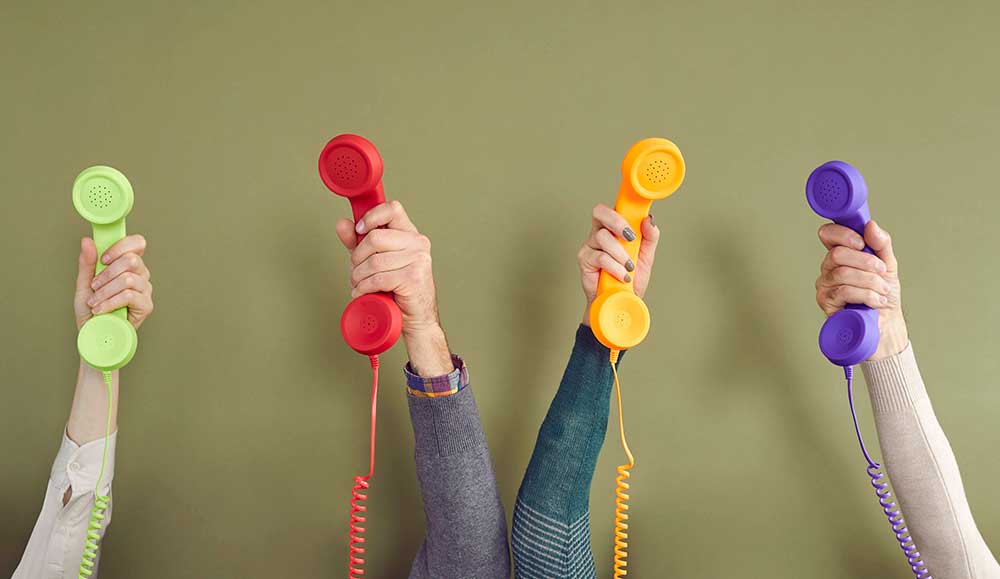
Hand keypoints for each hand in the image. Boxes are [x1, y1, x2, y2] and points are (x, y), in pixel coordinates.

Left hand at [74, 235, 153, 330]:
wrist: (92, 333)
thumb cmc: (90, 309)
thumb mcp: (84, 283)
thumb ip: (88, 263)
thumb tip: (87, 241)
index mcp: (129, 265)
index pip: (137, 243)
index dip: (121, 246)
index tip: (103, 259)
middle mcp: (141, 275)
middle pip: (132, 260)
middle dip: (107, 273)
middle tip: (94, 285)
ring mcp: (145, 290)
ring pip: (128, 279)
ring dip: (105, 291)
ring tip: (95, 301)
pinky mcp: (146, 306)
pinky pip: (129, 296)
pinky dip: (110, 302)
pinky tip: (101, 309)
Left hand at [335, 201, 452, 375]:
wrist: (416, 319)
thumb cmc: (397, 290)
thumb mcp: (374, 261)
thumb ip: (357, 242)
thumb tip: (342, 223)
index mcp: (410, 234)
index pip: (392, 209)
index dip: (371, 217)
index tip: (359, 230)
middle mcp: (418, 243)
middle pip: (375, 238)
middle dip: (357, 257)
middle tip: (356, 270)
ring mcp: (418, 260)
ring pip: (373, 261)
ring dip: (358, 276)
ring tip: (359, 284)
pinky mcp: (413, 277)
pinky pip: (378, 278)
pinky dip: (364, 288)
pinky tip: (363, 292)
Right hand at [578, 204, 659, 325]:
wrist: (621, 302)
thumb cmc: (630, 278)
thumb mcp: (646, 256)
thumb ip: (649, 237)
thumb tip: (648, 220)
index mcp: (614, 229)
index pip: (613, 208)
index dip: (621, 205)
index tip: (636, 214)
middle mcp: (600, 233)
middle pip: (600, 213)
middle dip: (617, 223)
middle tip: (630, 238)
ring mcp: (590, 246)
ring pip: (603, 237)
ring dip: (620, 254)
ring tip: (628, 267)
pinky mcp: (584, 260)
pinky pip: (600, 257)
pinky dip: (615, 267)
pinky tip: (621, 276)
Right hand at [815, 220, 907, 359]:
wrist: (887, 325)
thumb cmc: (883, 295)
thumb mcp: (888, 264)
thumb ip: (881, 243)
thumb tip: (870, 225)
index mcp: (841, 254)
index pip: (828, 234)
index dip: (843, 234)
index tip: (862, 243)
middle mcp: (828, 268)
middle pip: (838, 253)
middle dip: (867, 262)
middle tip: (882, 272)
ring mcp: (825, 286)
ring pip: (843, 273)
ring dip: (871, 281)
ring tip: (882, 290)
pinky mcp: (826, 303)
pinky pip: (844, 291)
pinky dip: (866, 295)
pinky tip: (875, 301)